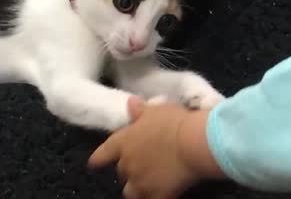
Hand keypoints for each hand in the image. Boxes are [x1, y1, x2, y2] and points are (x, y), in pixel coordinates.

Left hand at [88, 97, 225, 198]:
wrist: (193, 143)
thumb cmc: (175, 122)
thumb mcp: (158, 110)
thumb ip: (141, 110)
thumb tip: (130, 103)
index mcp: (124, 141)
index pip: (104, 153)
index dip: (99, 158)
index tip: (94, 163)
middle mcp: (127, 164)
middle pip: (121, 171)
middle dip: (129, 168)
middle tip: (144, 162)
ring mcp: (141, 182)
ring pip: (131, 191)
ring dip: (136, 186)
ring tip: (148, 182)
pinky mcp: (157, 195)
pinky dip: (154, 196)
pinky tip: (163, 193)